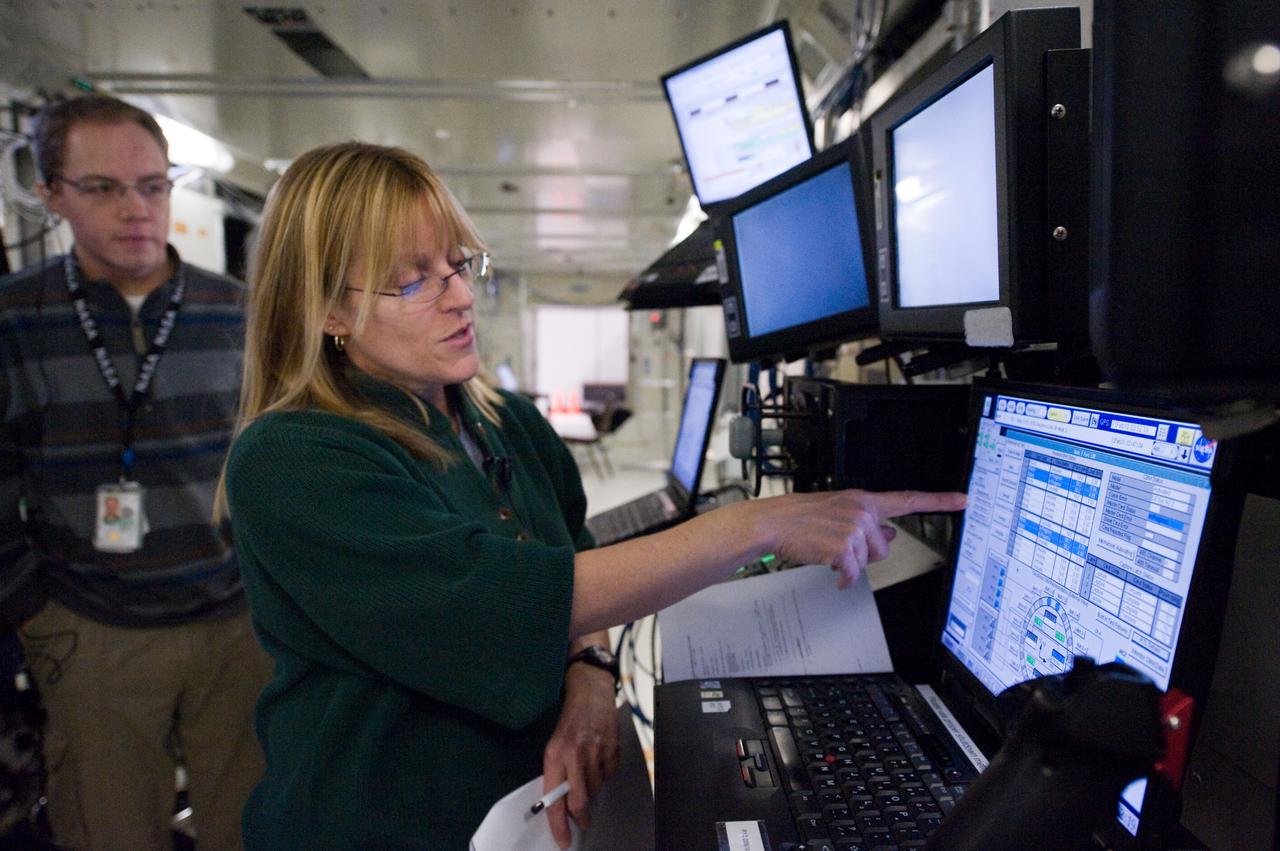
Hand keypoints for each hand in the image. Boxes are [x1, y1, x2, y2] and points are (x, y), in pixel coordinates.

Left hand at [541, 661, 620, 847]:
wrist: (591, 692)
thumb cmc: (570, 721)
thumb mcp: (555, 745)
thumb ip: (559, 772)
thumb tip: (564, 802)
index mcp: (555, 755)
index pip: (555, 799)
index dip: (559, 824)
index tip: (563, 841)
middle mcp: (575, 756)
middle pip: (580, 801)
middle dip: (581, 817)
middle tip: (582, 822)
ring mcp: (596, 752)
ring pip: (596, 789)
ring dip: (592, 789)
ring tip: (589, 772)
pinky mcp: (613, 749)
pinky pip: (610, 775)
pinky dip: (605, 774)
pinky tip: (600, 758)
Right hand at [752, 489, 966, 589]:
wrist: (773, 523)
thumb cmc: (800, 518)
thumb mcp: (837, 512)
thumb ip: (867, 522)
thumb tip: (890, 535)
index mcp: (863, 500)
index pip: (908, 500)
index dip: (939, 500)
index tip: (962, 499)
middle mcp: (862, 511)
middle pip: (884, 547)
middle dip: (865, 553)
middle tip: (839, 545)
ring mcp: (854, 529)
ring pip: (869, 562)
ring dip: (851, 564)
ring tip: (828, 551)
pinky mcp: (844, 548)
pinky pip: (854, 573)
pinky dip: (842, 577)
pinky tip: (829, 568)